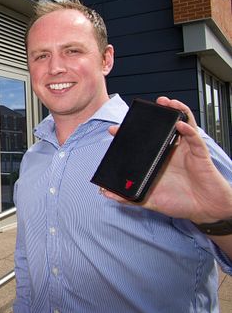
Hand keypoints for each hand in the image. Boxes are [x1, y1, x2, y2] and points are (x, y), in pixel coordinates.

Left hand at [101, 96, 231, 223]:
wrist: (205, 210)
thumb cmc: (181, 202)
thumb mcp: (150, 200)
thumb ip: (129, 197)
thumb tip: (106, 193)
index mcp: (157, 159)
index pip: (142, 142)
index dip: (129, 133)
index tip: (114, 129)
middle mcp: (170, 151)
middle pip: (160, 128)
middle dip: (153, 115)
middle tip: (144, 107)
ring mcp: (185, 150)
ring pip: (181, 125)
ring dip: (174, 112)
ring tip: (165, 103)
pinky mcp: (199, 154)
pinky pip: (194, 138)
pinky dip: (188, 129)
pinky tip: (180, 125)